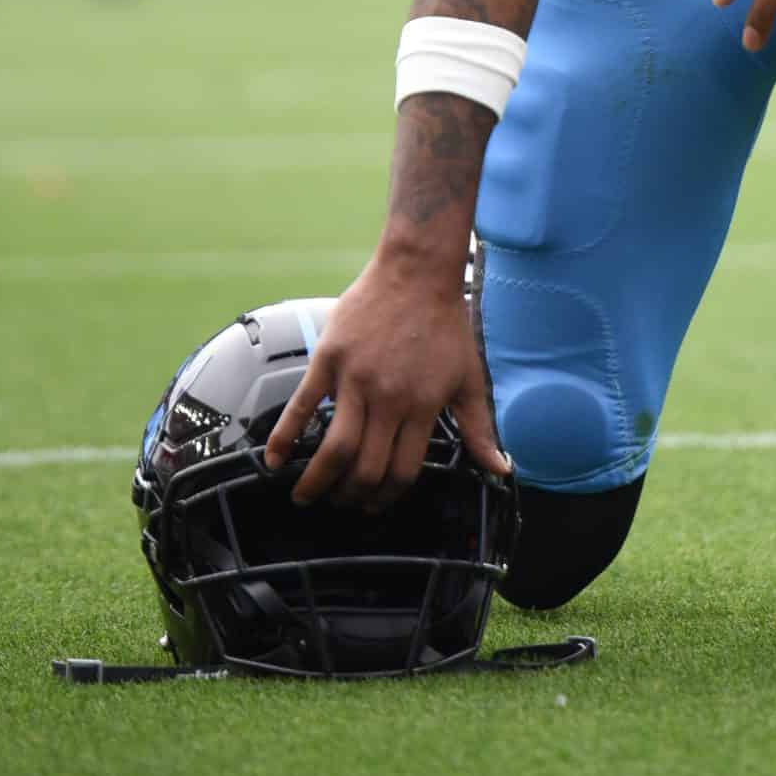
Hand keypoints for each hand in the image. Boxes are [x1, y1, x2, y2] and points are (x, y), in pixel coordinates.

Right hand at [263, 248, 509, 509]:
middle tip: (343, 503)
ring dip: (318, 481)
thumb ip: (480, 429)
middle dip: (352, 497)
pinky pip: (300, 405)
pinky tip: (275, 461)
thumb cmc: (446, 325)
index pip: (401, 472)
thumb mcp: (469, 378)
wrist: (417, 271)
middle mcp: (387, 398)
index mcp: (421, 407)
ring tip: (307, 495)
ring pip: (334, 447)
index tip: (376, 504)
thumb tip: (501, 469)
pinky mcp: (329, 358)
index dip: (387, 497)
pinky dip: (284, 437)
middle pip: (364, 468)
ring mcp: (354, 379)